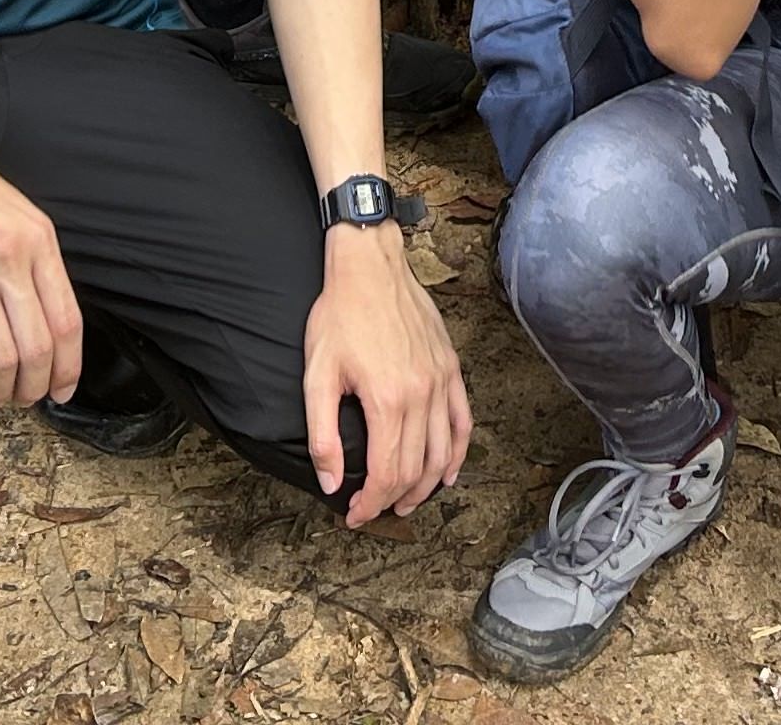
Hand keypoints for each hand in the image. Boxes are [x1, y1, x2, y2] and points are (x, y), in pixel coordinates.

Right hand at [0, 110, 82, 408]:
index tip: (65, 390)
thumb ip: (36, 262)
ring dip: (2, 391)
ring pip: (2, 356)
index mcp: (39, 241)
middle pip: (38, 346)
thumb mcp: (18, 214)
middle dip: (36, 386)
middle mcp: (11, 260)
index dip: (70, 366)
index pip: (68, 320)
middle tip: (27, 399)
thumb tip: (47, 321)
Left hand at [302, 223, 469, 521]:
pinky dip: (458, 453)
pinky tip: (448, 472)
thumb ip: (323, 435)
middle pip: (415, 469)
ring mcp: (440, 382)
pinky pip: (462, 422)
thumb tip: (331, 482)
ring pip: (443, 453)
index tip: (354, 514)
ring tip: (405, 502)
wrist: (370, 265)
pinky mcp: (450, 368)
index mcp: (387, 401)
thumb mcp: (317, 375)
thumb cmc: (339, 315)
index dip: (370, 503)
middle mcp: (421, 395)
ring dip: (426, 486)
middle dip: (393, 500)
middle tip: (373, 510)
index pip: (386, 473)